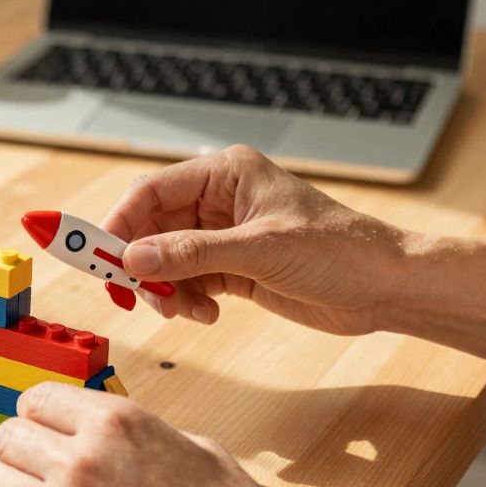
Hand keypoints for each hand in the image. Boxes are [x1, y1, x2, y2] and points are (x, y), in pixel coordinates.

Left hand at [0, 383, 453, 486]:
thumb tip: (103, 431)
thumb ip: (139, 433)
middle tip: (38, 476)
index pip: (36, 400)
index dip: (39, 420)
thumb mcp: (195, 447)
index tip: (47, 437)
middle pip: (7, 439)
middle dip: (20, 456)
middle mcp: (82, 458)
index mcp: (116, 421)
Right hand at [101, 145, 408, 334]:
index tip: (100, 257)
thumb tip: (135, 259)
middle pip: (151, 228)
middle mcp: (219, 200)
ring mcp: (223, 235)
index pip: (151, 192)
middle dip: (141, 264)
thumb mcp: (260, 250)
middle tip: (135, 295)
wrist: (385, 288)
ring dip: (165, 289)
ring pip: (164, 260)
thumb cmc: (340, 251)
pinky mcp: (231, 267)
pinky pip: (186, 282)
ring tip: (186, 309)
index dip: (120, 224)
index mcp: (225, 174)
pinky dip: (186, 301)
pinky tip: (208, 313)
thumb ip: (192, 254)